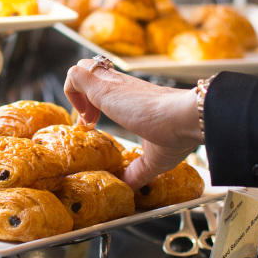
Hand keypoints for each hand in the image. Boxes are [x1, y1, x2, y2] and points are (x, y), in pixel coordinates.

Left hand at [64, 58, 200, 188]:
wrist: (185, 118)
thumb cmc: (177, 134)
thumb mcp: (153, 158)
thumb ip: (138, 172)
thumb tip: (129, 189)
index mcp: (131, 95)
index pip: (104, 83)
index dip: (92, 103)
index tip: (95, 126)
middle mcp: (120, 83)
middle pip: (89, 70)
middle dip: (82, 95)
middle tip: (91, 121)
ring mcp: (111, 83)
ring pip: (81, 68)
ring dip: (76, 94)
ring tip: (89, 120)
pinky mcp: (103, 87)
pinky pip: (75, 75)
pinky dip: (72, 93)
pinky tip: (87, 118)